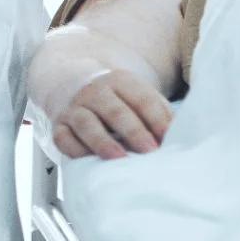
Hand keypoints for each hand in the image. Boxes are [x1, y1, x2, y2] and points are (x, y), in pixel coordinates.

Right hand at [41, 65, 172, 160]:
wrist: (73, 84)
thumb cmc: (117, 99)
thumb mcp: (138, 95)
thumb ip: (158, 111)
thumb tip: (180, 133)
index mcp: (121, 80)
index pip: (141, 98)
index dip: (156, 117)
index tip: (167, 137)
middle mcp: (95, 91)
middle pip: (115, 111)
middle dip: (134, 131)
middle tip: (150, 151)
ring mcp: (75, 108)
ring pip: (87, 123)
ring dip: (103, 142)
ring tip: (119, 158)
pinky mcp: (58, 125)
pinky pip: (63, 138)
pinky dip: (75, 149)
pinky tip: (89, 160)